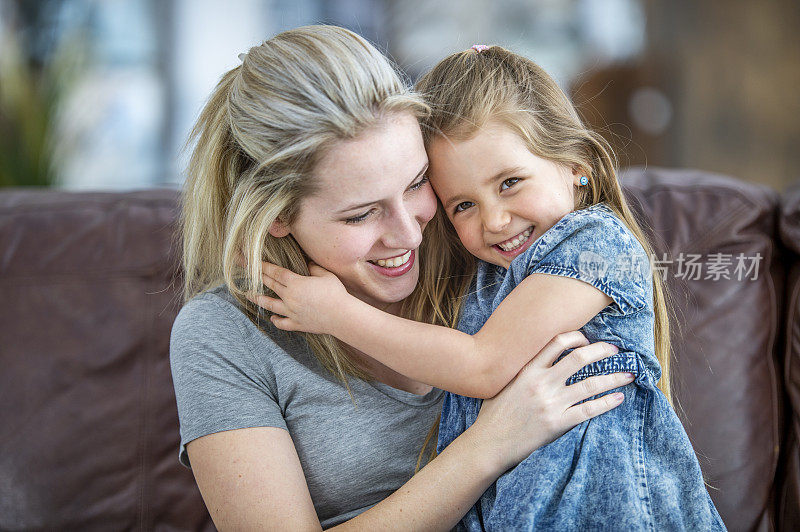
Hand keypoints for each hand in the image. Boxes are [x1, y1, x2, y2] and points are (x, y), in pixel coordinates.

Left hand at [247, 260, 348, 334]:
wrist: (342, 316)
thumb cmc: (336, 293)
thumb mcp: (326, 275)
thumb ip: (314, 267)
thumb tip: (307, 264)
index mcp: (295, 283)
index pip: (275, 272)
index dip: (263, 266)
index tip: (253, 262)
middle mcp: (289, 297)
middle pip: (270, 285)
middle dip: (257, 277)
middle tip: (247, 272)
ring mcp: (291, 312)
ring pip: (270, 305)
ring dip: (258, 299)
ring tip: (249, 295)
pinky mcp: (297, 324)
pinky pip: (282, 323)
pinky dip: (275, 320)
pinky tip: (272, 318)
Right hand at [467, 331, 632, 470]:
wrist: (489, 443)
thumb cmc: (494, 414)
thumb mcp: (504, 383)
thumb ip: (524, 370)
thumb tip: (544, 360)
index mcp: (528, 370)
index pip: (558, 342)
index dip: (577, 337)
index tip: (588, 339)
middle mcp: (542, 383)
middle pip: (580, 358)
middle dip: (603, 351)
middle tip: (616, 350)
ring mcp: (551, 404)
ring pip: (591, 384)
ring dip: (614, 377)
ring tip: (628, 374)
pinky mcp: (558, 424)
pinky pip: (589, 410)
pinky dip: (607, 402)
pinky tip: (619, 398)